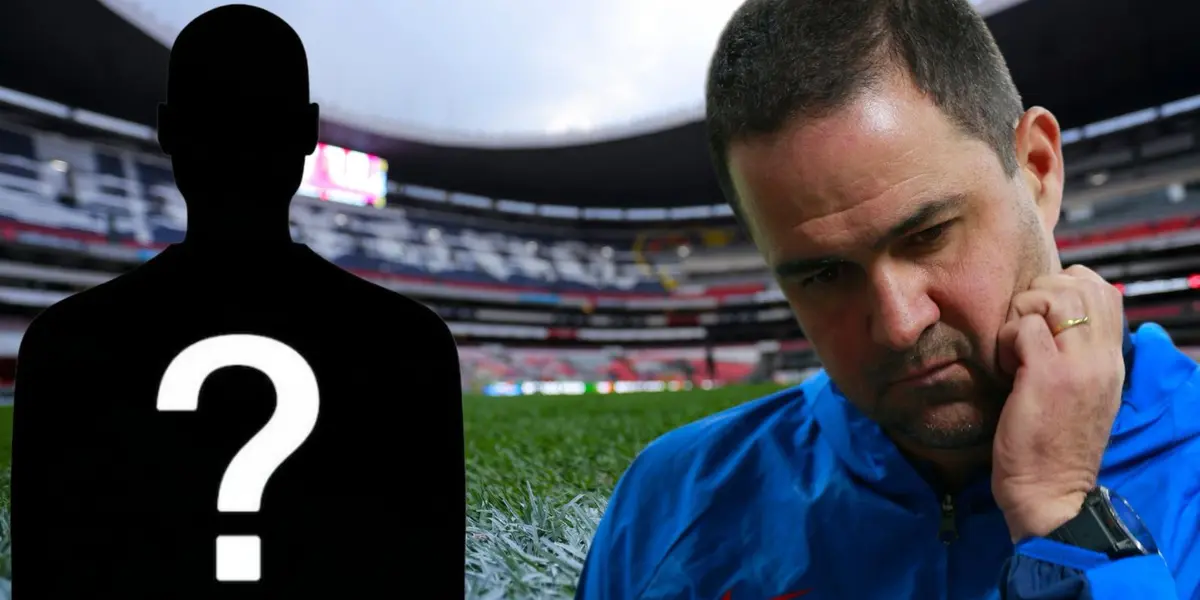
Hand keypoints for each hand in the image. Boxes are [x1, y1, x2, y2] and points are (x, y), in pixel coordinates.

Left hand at [992, 264, 1125, 541]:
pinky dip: (1004, 340)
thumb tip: (1045, 318)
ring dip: (1021, 315)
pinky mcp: (1046, 376)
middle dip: (1038, 295)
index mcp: (1111, 359)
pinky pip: (1024, 327)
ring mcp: (1077, 365)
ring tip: (1014, 351)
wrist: (1051, 493)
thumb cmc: (1053, 445)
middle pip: (1079, 284)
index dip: (1064, 289)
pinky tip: (1004, 369)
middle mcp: (1101, 357)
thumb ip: (1073, 353)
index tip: (1040, 321)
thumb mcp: (1079, 392)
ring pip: (1052, 296)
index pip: (1103, 290)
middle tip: (1021, 333)